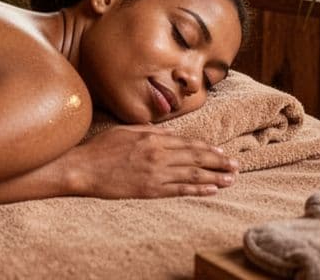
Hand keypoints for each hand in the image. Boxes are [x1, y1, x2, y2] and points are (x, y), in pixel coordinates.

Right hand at [56, 125, 238, 197]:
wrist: (83, 168)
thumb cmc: (100, 148)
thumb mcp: (125, 131)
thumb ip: (148, 130)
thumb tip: (166, 132)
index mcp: (152, 138)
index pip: (187, 143)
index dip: (207, 148)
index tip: (221, 152)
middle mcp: (158, 154)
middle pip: (196, 157)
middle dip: (218, 161)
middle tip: (236, 165)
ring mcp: (155, 173)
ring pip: (193, 174)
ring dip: (215, 176)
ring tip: (231, 179)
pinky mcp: (150, 190)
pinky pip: (180, 190)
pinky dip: (198, 189)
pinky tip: (211, 190)